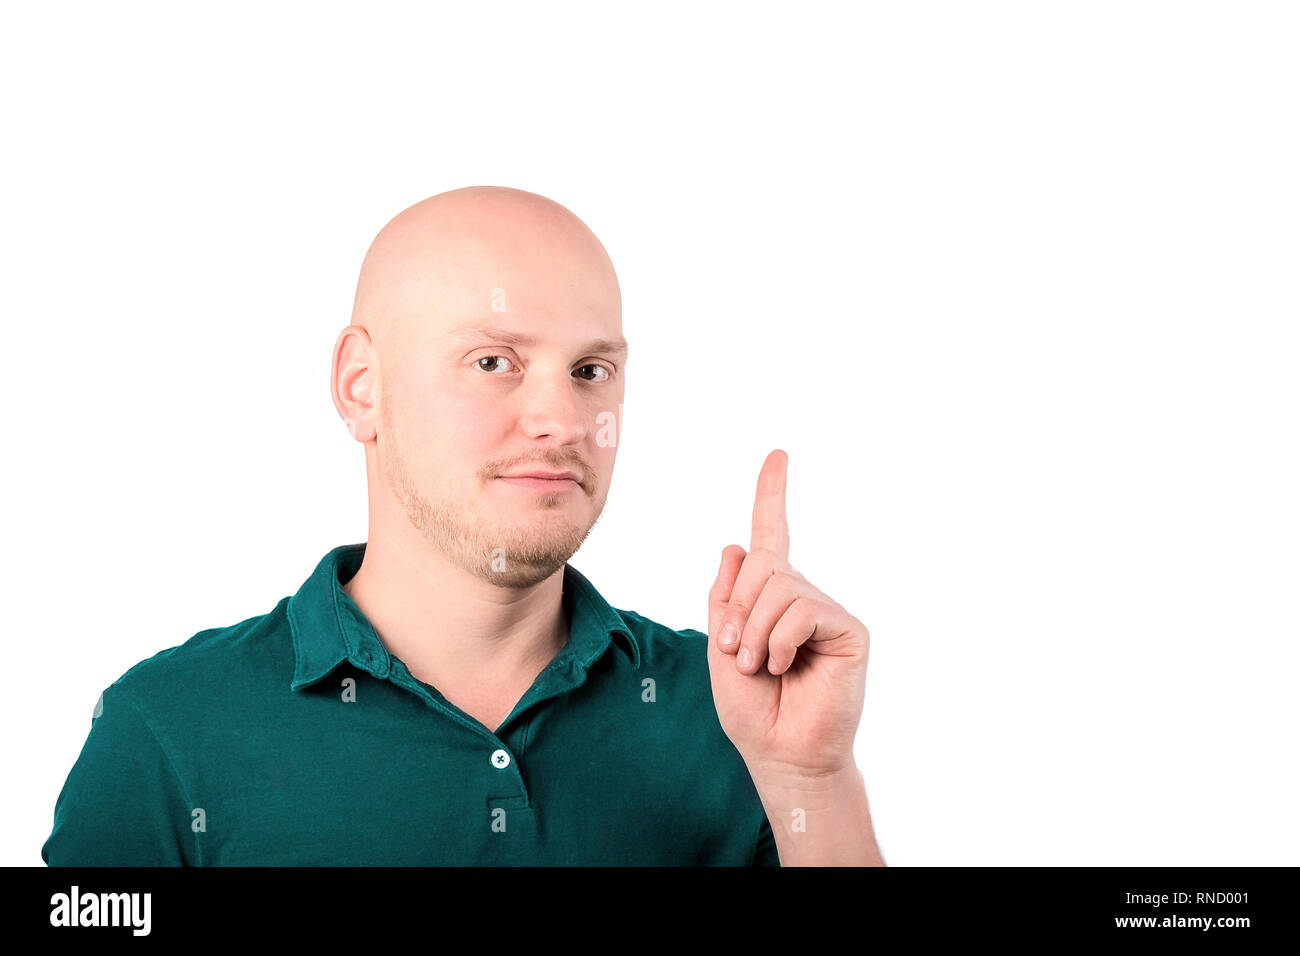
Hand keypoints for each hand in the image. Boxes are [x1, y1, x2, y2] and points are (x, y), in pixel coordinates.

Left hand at [706, 449, 870, 778]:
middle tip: (736, 654)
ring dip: (754, 632)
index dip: (772, 493)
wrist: (779, 751)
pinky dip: (778, 641)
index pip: (773, 534)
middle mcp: (802, 595)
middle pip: (763, 564)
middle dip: (737, 610)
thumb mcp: (720, 644)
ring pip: (779, 586)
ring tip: (760, 666)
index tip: (778, 455)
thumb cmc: (751, 705)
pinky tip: (784, 667)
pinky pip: (802, 611)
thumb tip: (737, 543)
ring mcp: (827, 610)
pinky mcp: (848, 629)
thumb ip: (726, 595)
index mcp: (770, 595)